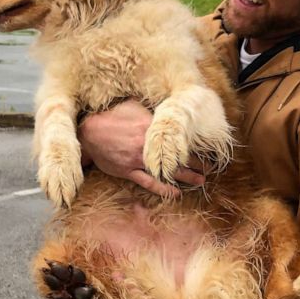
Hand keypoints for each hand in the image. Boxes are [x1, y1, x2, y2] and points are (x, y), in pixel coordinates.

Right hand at [78, 100, 205, 198]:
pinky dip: (164, 189)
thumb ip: (152, 108)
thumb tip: (167, 105)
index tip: (208, 147)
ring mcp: (138, 160)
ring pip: (168, 172)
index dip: (196, 144)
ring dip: (187, 177)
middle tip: (210, 168)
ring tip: (201, 181)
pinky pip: (149, 183)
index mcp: (152, 127)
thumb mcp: (134, 105)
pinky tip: (176, 193)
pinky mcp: (128, 171)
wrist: (88, 132)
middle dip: (197, 163)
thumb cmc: (111, 115)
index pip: (180, 138)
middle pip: (179, 157)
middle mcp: (148, 145)